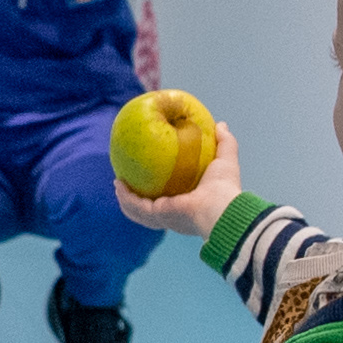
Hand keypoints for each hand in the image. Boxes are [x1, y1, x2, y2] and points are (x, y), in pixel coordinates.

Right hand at [117, 118, 244, 236]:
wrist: (221, 207)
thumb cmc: (225, 187)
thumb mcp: (225, 159)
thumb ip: (224, 142)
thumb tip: (220, 124)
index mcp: (188, 205)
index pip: (171, 199)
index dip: (160, 189)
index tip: (151, 175)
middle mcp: (174, 214)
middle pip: (149, 208)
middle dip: (136, 199)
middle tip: (127, 182)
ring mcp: (164, 217)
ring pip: (138, 211)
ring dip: (126, 199)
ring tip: (117, 184)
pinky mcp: (157, 214)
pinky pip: (136, 206)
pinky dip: (126, 197)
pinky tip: (119, 184)